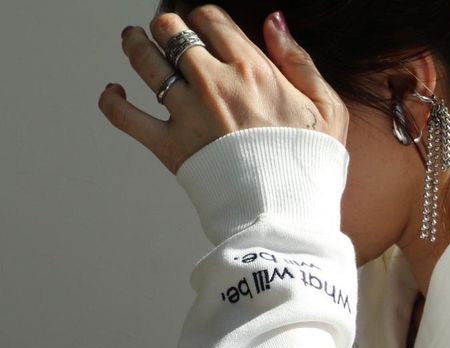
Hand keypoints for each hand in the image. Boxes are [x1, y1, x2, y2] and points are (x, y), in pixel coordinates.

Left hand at [98, 5, 348, 173]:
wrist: (289, 216)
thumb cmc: (311, 168)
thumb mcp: (328, 109)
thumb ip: (299, 60)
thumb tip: (274, 22)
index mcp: (252, 69)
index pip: (210, 19)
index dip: (202, 18)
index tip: (202, 27)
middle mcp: (214, 84)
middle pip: (171, 30)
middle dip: (168, 27)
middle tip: (169, 34)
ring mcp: (188, 114)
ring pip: (144, 59)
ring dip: (135, 45)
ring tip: (135, 42)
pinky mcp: (170, 147)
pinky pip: (125, 117)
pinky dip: (112, 101)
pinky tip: (114, 92)